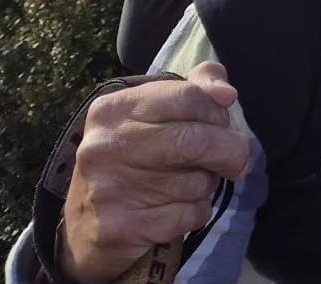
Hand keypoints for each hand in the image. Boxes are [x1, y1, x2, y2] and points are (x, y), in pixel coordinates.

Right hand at [59, 61, 249, 283]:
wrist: (83, 231)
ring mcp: (107, 188)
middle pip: (196, 140)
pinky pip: (188, 215)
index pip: (189, 96)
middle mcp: (105, 145)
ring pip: (197, 182)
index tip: (224, 126)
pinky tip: (174, 212)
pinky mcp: (119, 228)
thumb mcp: (155, 115)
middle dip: (231, 152)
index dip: (219, 113)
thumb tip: (226, 94)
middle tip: (236, 162)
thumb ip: (196, 89)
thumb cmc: (133, 161)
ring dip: (207, 186)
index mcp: (114, 109)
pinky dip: (196, 213)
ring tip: (186, 186)